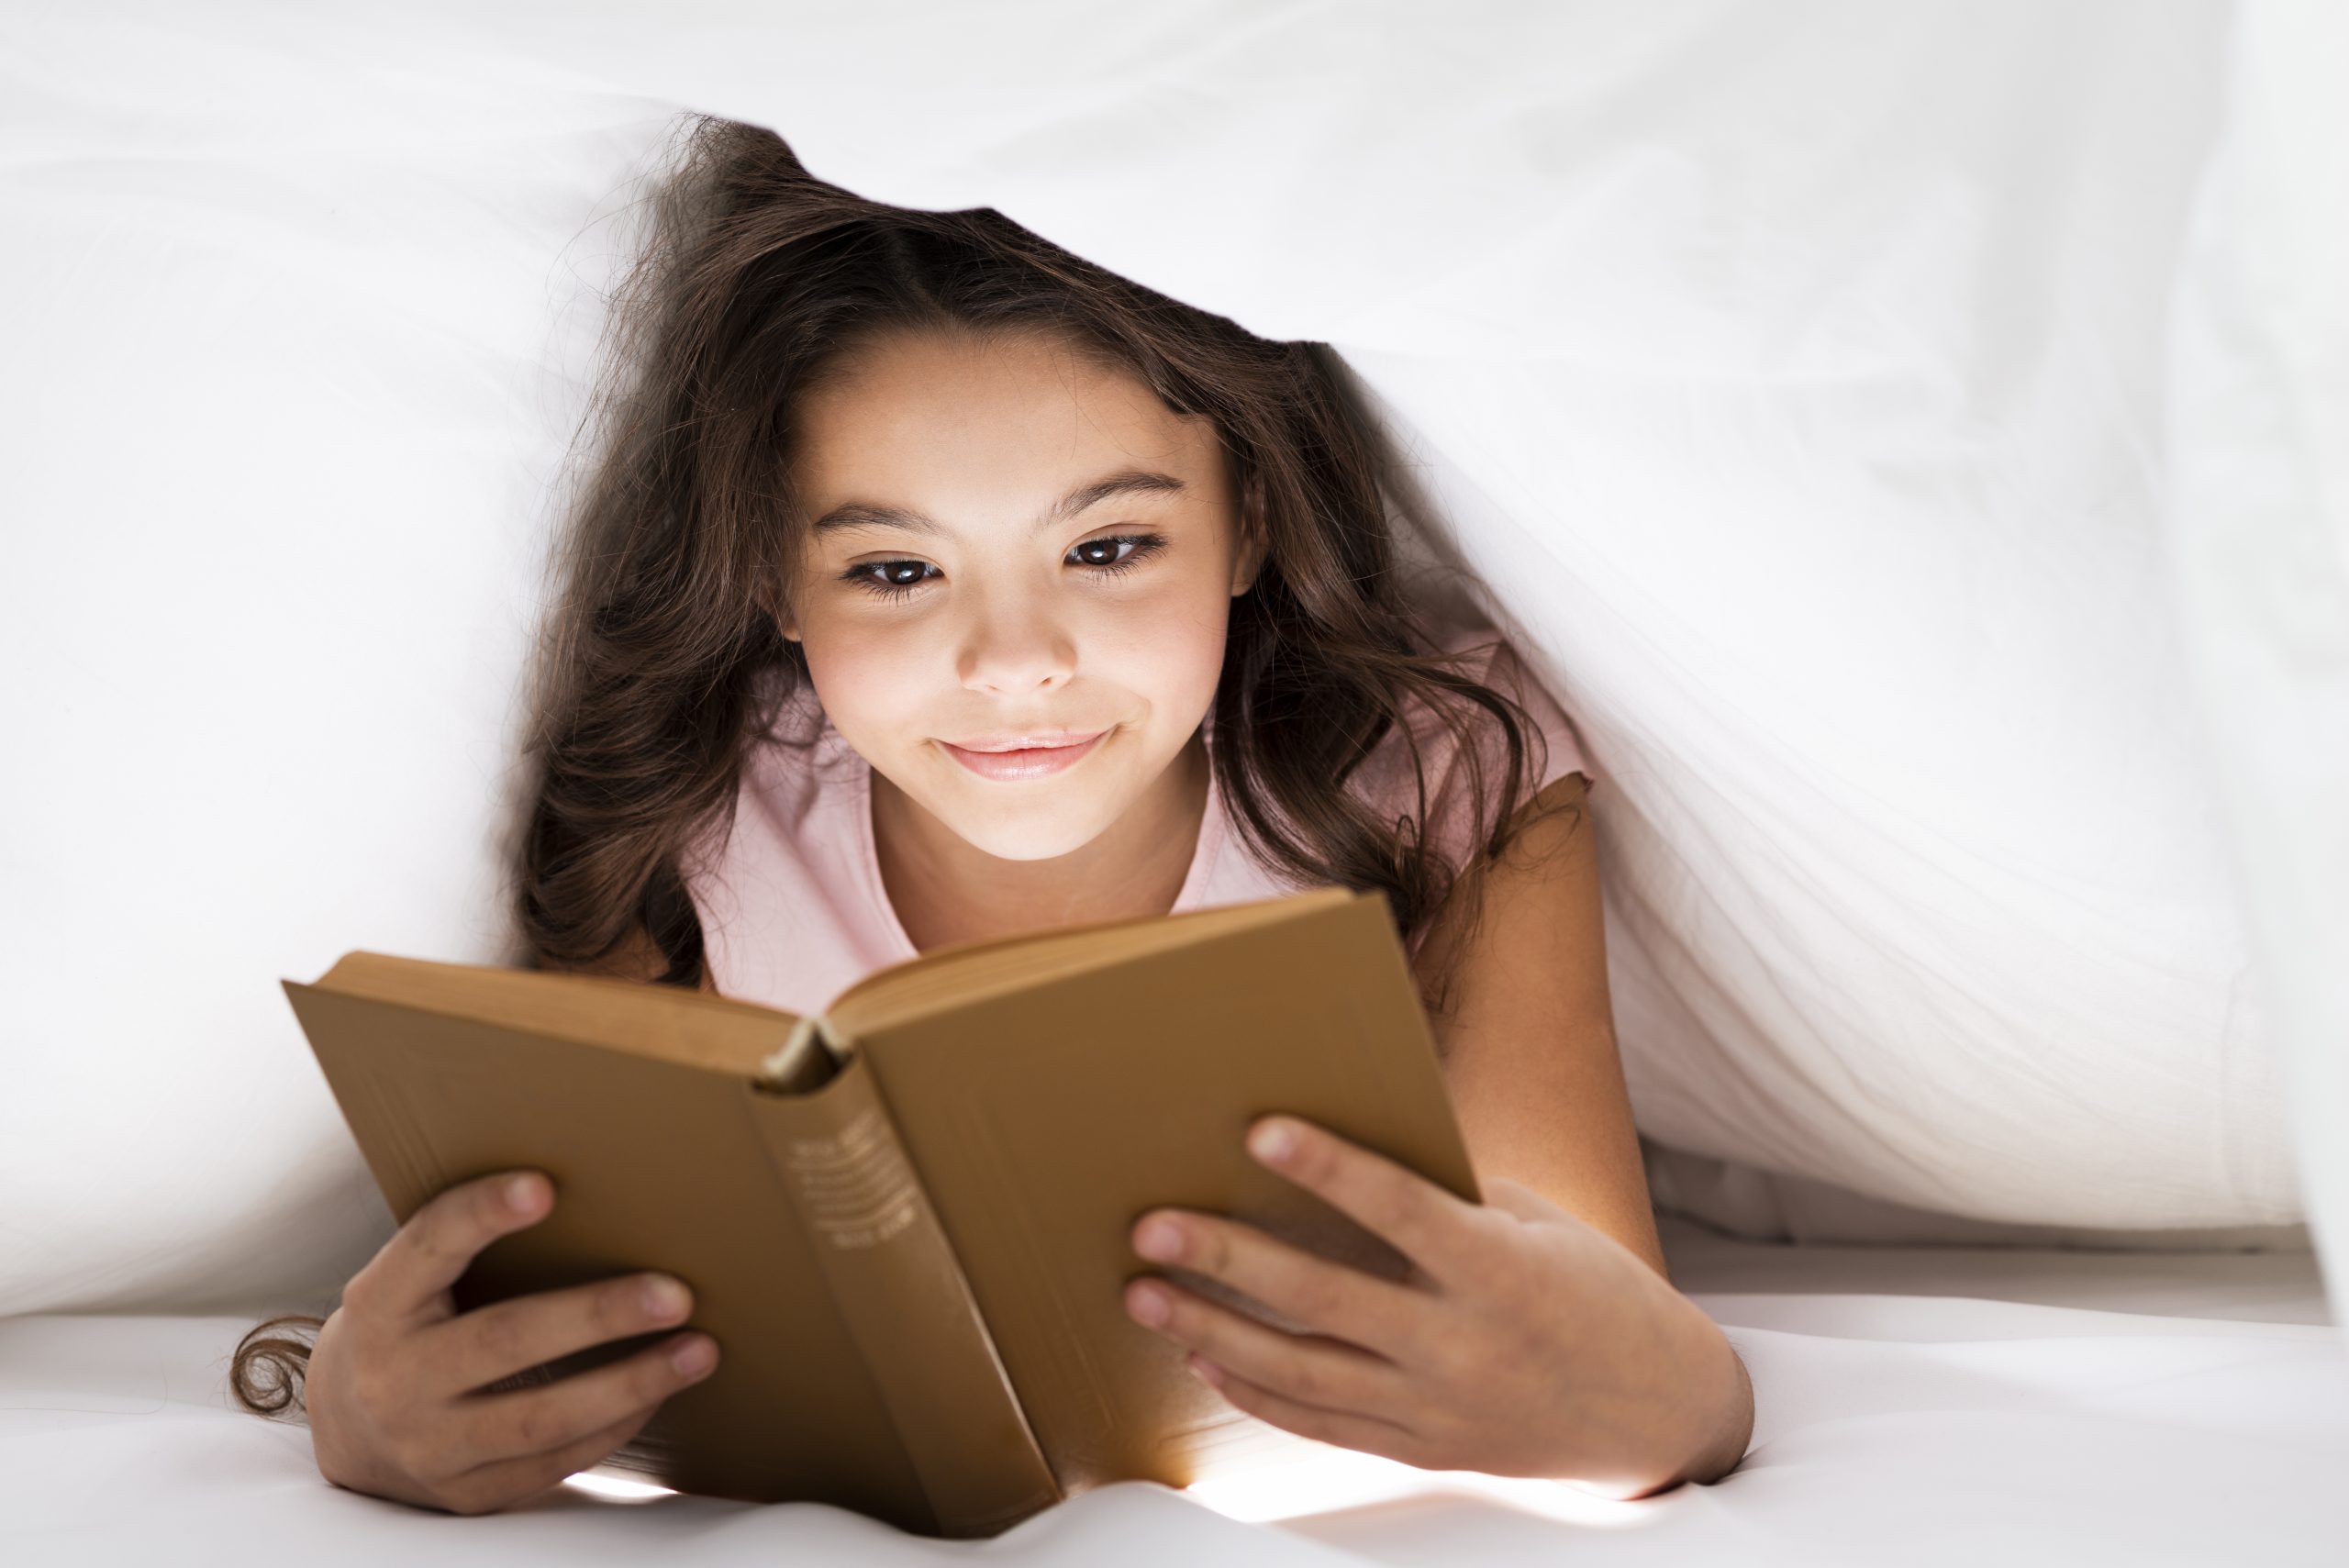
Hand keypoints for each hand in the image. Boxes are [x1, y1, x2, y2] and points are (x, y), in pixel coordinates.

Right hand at [305, 1169, 721, 1514]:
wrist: (352, 1432)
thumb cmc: (411, 1326)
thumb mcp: (412, 1281)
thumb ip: (469, 1243)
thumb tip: (596, 1185)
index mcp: (381, 1304)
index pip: (427, 1246)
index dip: (480, 1215)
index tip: (544, 1186)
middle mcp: (396, 1378)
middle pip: (502, 1342)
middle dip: (595, 1317)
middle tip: (674, 1293)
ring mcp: (430, 1445)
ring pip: (539, 1418)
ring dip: (630, 1383)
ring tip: (698, 1351)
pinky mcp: (468, 1492)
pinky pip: (553, 1461)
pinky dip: (615, 1425)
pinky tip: (660, 1391)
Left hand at [1122, 1116, 1751, 1496]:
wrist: (1656, 1412)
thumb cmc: (1591, 1290)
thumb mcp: (1538, 1225)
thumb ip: (1451, 1192)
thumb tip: (1352, 1138)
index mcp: (1501, 1269)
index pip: (1401, 1210)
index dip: (1331, 1168)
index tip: (1260, 1130)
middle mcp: (1463, 1344)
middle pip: (1326, 1299)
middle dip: (1231, 1259)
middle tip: (1153, 1225)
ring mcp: (1438, 1407)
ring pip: (1304, 1372)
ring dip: (1214, 1330)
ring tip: (1143, 1293)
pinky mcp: (1423, 1450)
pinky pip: (1322, 1424)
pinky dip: (1257, 1392)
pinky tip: (1202, 1356)